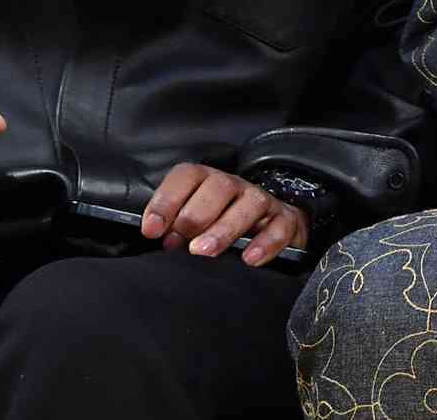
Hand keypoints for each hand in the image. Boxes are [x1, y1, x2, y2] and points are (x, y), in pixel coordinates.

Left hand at [140, 164, 307, 267]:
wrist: (268, 227)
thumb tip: (157, 239)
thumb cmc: (220, 226)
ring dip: (225, 228)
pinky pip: (279, 226)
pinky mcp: (285, 220)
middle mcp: (234, 186)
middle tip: (182, 241)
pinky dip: (265, 242)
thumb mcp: (194, 223)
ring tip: (205, 251)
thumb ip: (175, 228)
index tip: (152, 229)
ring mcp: (262, 201)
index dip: (166, 200)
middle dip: (196, 214)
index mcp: (206, 181)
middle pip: (219, 187)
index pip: (186, 176)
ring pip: (249, 204)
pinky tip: (249, 259)